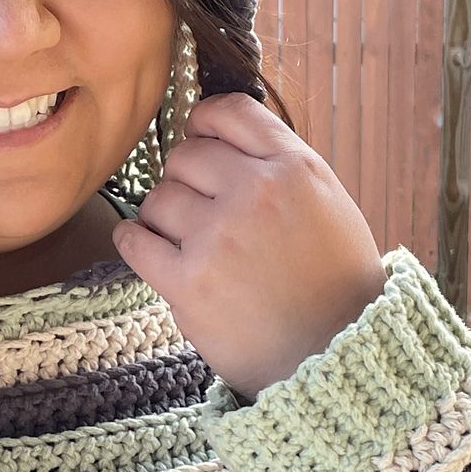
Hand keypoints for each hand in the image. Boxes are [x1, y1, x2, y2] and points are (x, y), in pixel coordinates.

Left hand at [111, 92, 387, 398]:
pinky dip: (134, 241)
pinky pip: (134, 240)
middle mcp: (256, 193)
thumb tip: (213, 136)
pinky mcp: (187, 281)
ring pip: (158, 198)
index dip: (204, 122)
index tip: (197, 137)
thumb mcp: (327, 205)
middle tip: (199, 208)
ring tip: (186, 241)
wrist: (336, 360)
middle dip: (185, 179)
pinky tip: (147, 247)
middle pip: (185, 156)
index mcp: (295, 167)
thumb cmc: (333, 284)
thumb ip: (276, 166)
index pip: (229, 112)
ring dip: (163, 217)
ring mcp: (218, 237)